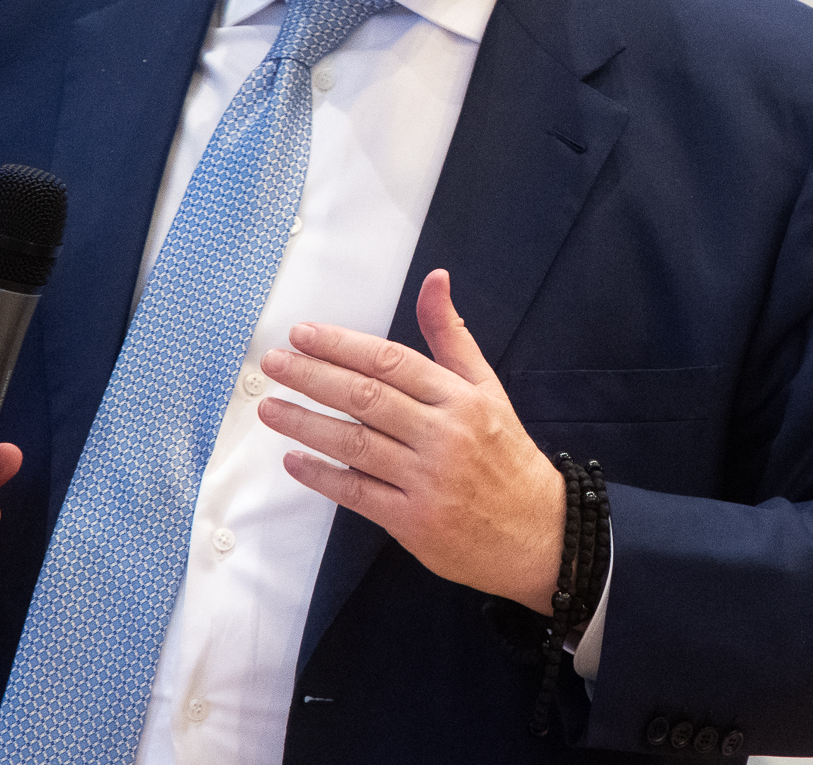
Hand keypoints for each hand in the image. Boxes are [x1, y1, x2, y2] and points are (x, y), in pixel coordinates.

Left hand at [258, 269, 564, 611]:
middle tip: (273, 364)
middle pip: (366, 398)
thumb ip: (451, 336)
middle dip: (312, 377)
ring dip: (305, 423)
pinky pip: (358, 494)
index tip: (302, 334)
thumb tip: (435, 279)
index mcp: (460, 399)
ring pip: (355, 444)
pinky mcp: (415, 522)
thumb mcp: (487, 389)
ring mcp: (428, 481)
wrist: (543, 535)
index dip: (342, 345)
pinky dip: (322, 476)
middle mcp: (444, 436)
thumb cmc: (506, 456)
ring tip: (269, 407)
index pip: (391, 362)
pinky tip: (293, 461)